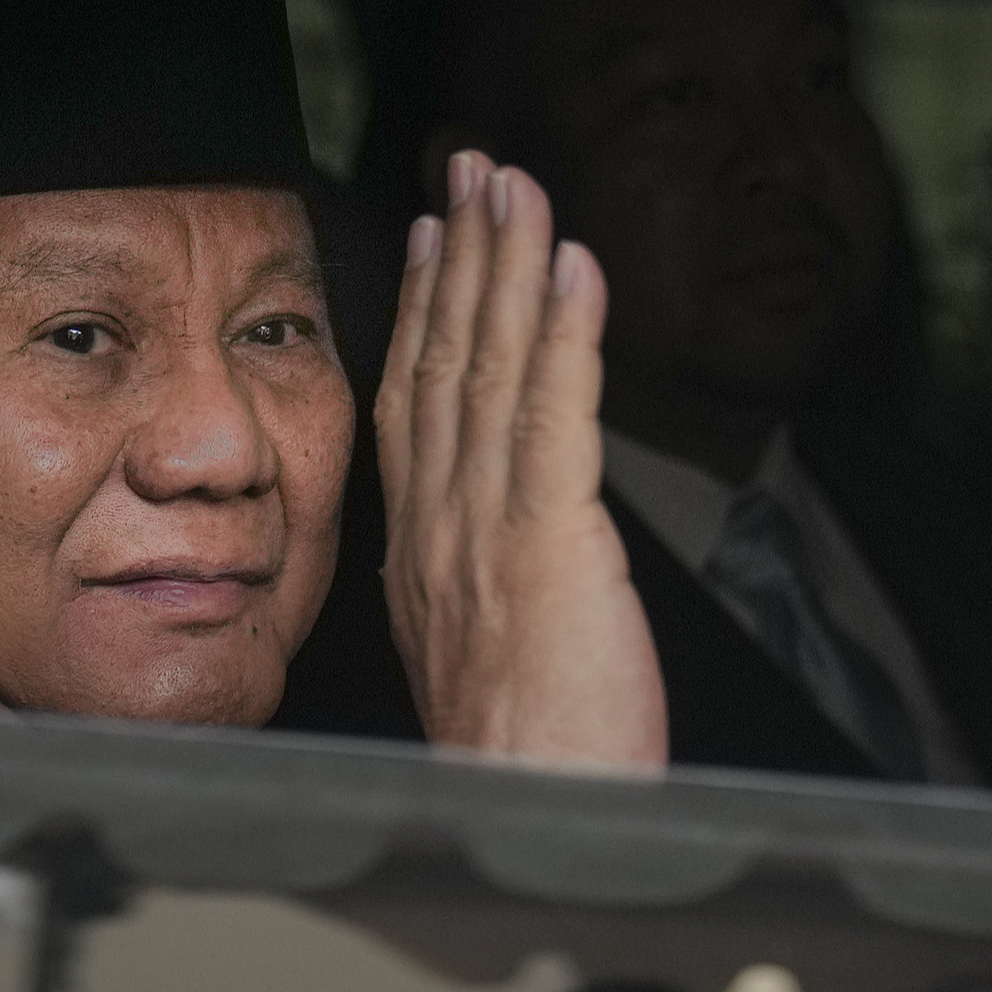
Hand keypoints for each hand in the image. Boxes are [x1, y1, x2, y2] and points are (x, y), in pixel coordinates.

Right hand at [375, 150, 666, 768]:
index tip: (434, 237)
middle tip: (476, 166)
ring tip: (517, 185)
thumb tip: (485, 544)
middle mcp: (443, 525)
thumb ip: (470, 579)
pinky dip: (565, 333)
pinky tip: (575, 266)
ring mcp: (489, 530)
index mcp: (422, 549)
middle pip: (446, 361)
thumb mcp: (470, 654)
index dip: (424, 308)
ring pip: (491, 369)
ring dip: (506, 265)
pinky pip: (556, 416)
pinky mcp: (552, 545)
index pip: (416, 400)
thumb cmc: (520, 763)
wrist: (524, 825)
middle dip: (462, 253)